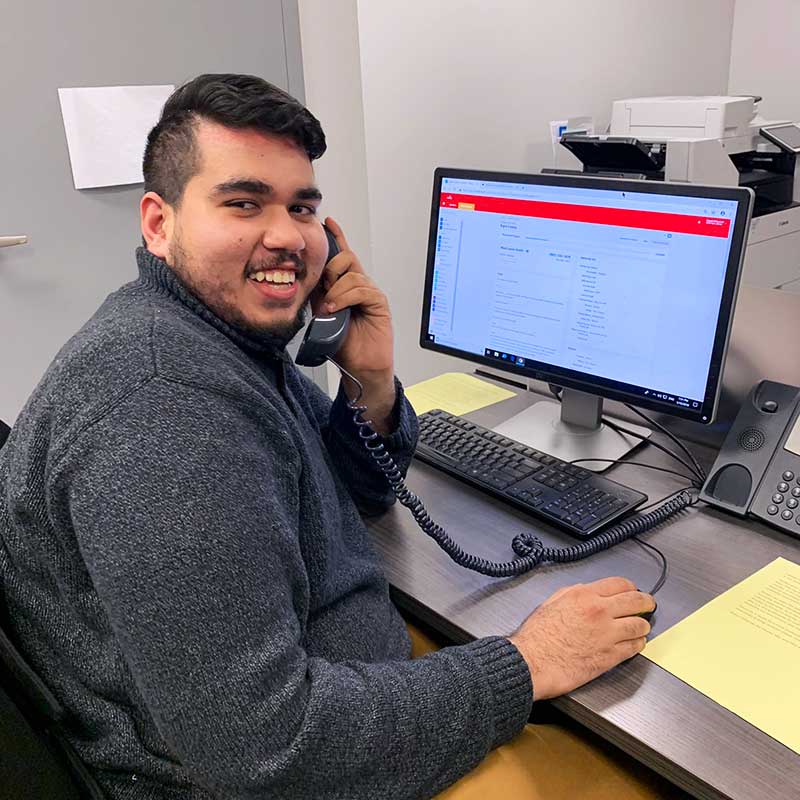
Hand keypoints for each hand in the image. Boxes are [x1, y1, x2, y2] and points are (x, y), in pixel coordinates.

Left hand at [314, 217, 395, 431]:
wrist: (359, 367)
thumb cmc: (342, 344)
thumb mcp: (320, 315)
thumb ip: (316, 295)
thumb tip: (303, 279)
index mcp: (344, 286)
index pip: (341, 255)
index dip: (336, 237)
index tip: (327, 222)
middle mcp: (358, 286)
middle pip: (345, 258)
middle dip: (330, 270)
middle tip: (323, 291)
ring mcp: (370, 293)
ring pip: (351, 274)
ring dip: (335, 291)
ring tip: (328, 310)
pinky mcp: (379, 303)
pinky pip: (361, 289)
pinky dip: (344, 298)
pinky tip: (336, 309)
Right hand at [508, 577, 654, 699]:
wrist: (532, 662)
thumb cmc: (537, 636)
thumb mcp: (552, 602)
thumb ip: (574, 593)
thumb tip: (587, 592)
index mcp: (584, 595)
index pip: (620, 584)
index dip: (630, 587)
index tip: (633, 591)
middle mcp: (600, 611)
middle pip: (636, 601)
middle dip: (646, 602)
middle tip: (649, 605)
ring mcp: (607, 634)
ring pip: (639, 625)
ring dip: (643, 625)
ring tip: (642, 627)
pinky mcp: (610, 656)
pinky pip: (633, 647)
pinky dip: (638, 644)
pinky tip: (636, 643)